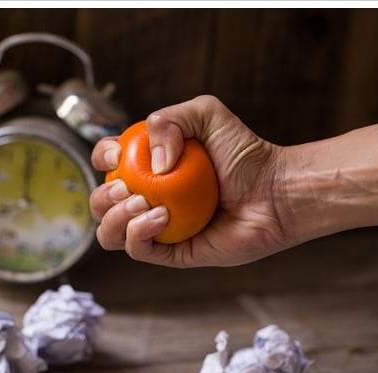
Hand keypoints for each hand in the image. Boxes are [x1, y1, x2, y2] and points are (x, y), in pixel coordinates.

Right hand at [89, 95, 288, 267]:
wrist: (275, 191)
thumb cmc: (245, 154)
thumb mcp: (206, 114)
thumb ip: (169, 119)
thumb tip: (150, 163)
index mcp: (150, 168)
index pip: (108, 165)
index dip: (102, 158)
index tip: (117, 155)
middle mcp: (149, 198)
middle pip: (101, 202)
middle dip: (103, 196)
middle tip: (128, 187)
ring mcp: (159, 228)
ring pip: (110, 232)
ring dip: (114, 217)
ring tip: (142, 202)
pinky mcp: (173, 252)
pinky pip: (139, 250)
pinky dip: (138, 233)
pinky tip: (160, 217)